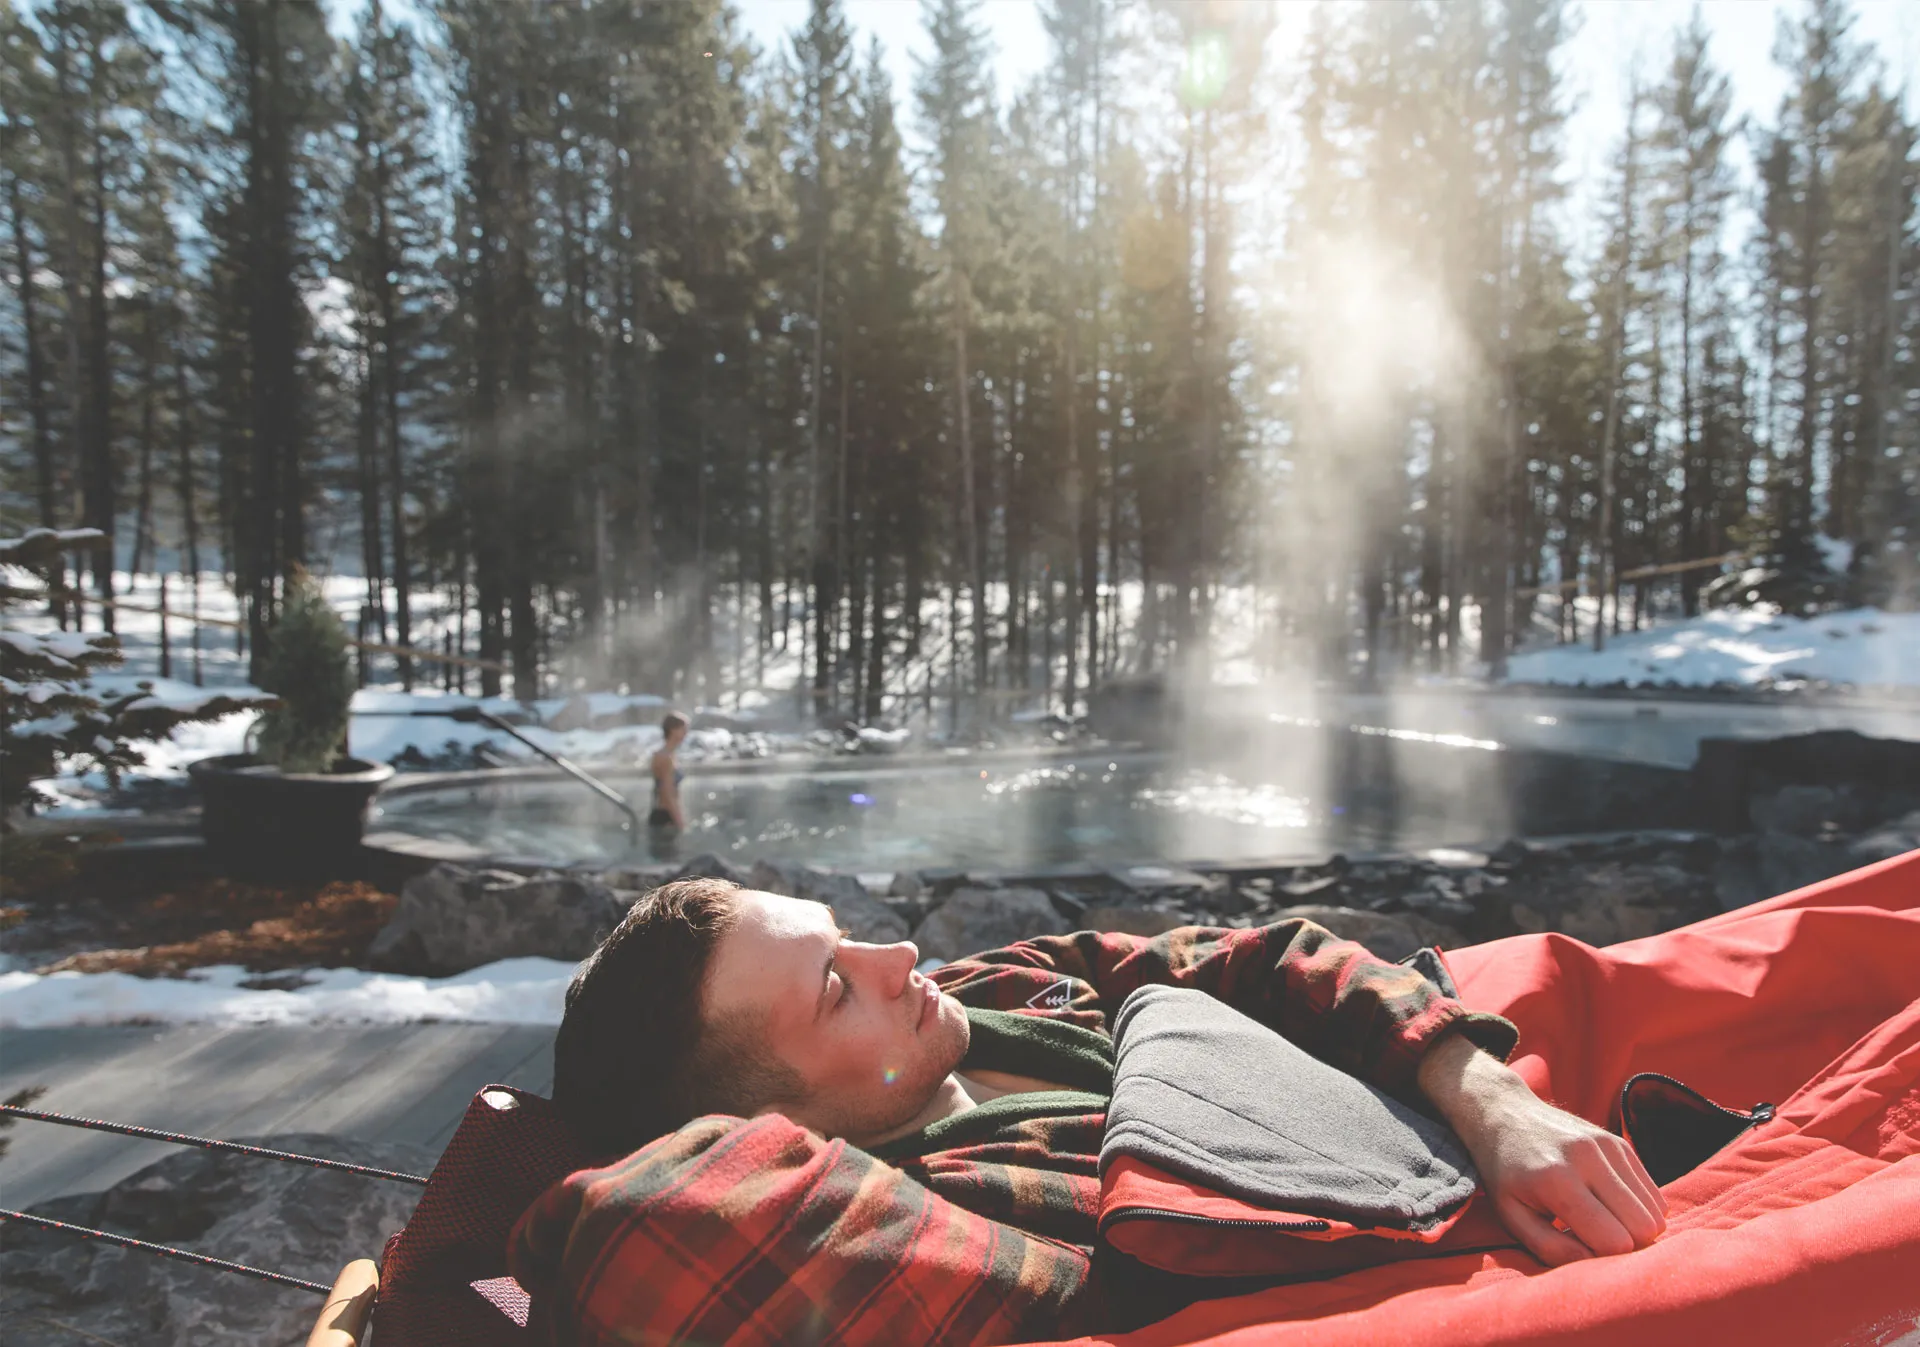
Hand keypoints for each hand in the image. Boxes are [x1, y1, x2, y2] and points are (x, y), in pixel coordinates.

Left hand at [1418, 1031, 1666, 1265]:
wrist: (1506, 1115)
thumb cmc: (1507, 1175)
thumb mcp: (1512, 1217)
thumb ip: (1551, 1248)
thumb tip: (1593, 1263)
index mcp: (1557, 1181)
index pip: (1614, 1240)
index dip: (1602, 1257)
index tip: (1579, 1248)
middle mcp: (1588, 1158)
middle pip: (1643, 1227)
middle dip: (1626, 1246)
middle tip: (1594, 1239)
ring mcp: (1608, 1146)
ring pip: (1656, 1212)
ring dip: (1634, 1228)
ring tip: (1600, 1220)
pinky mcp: (1620, 1143)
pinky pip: (1654, 1195)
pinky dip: (1639, 1210)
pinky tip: (1609, 1204)